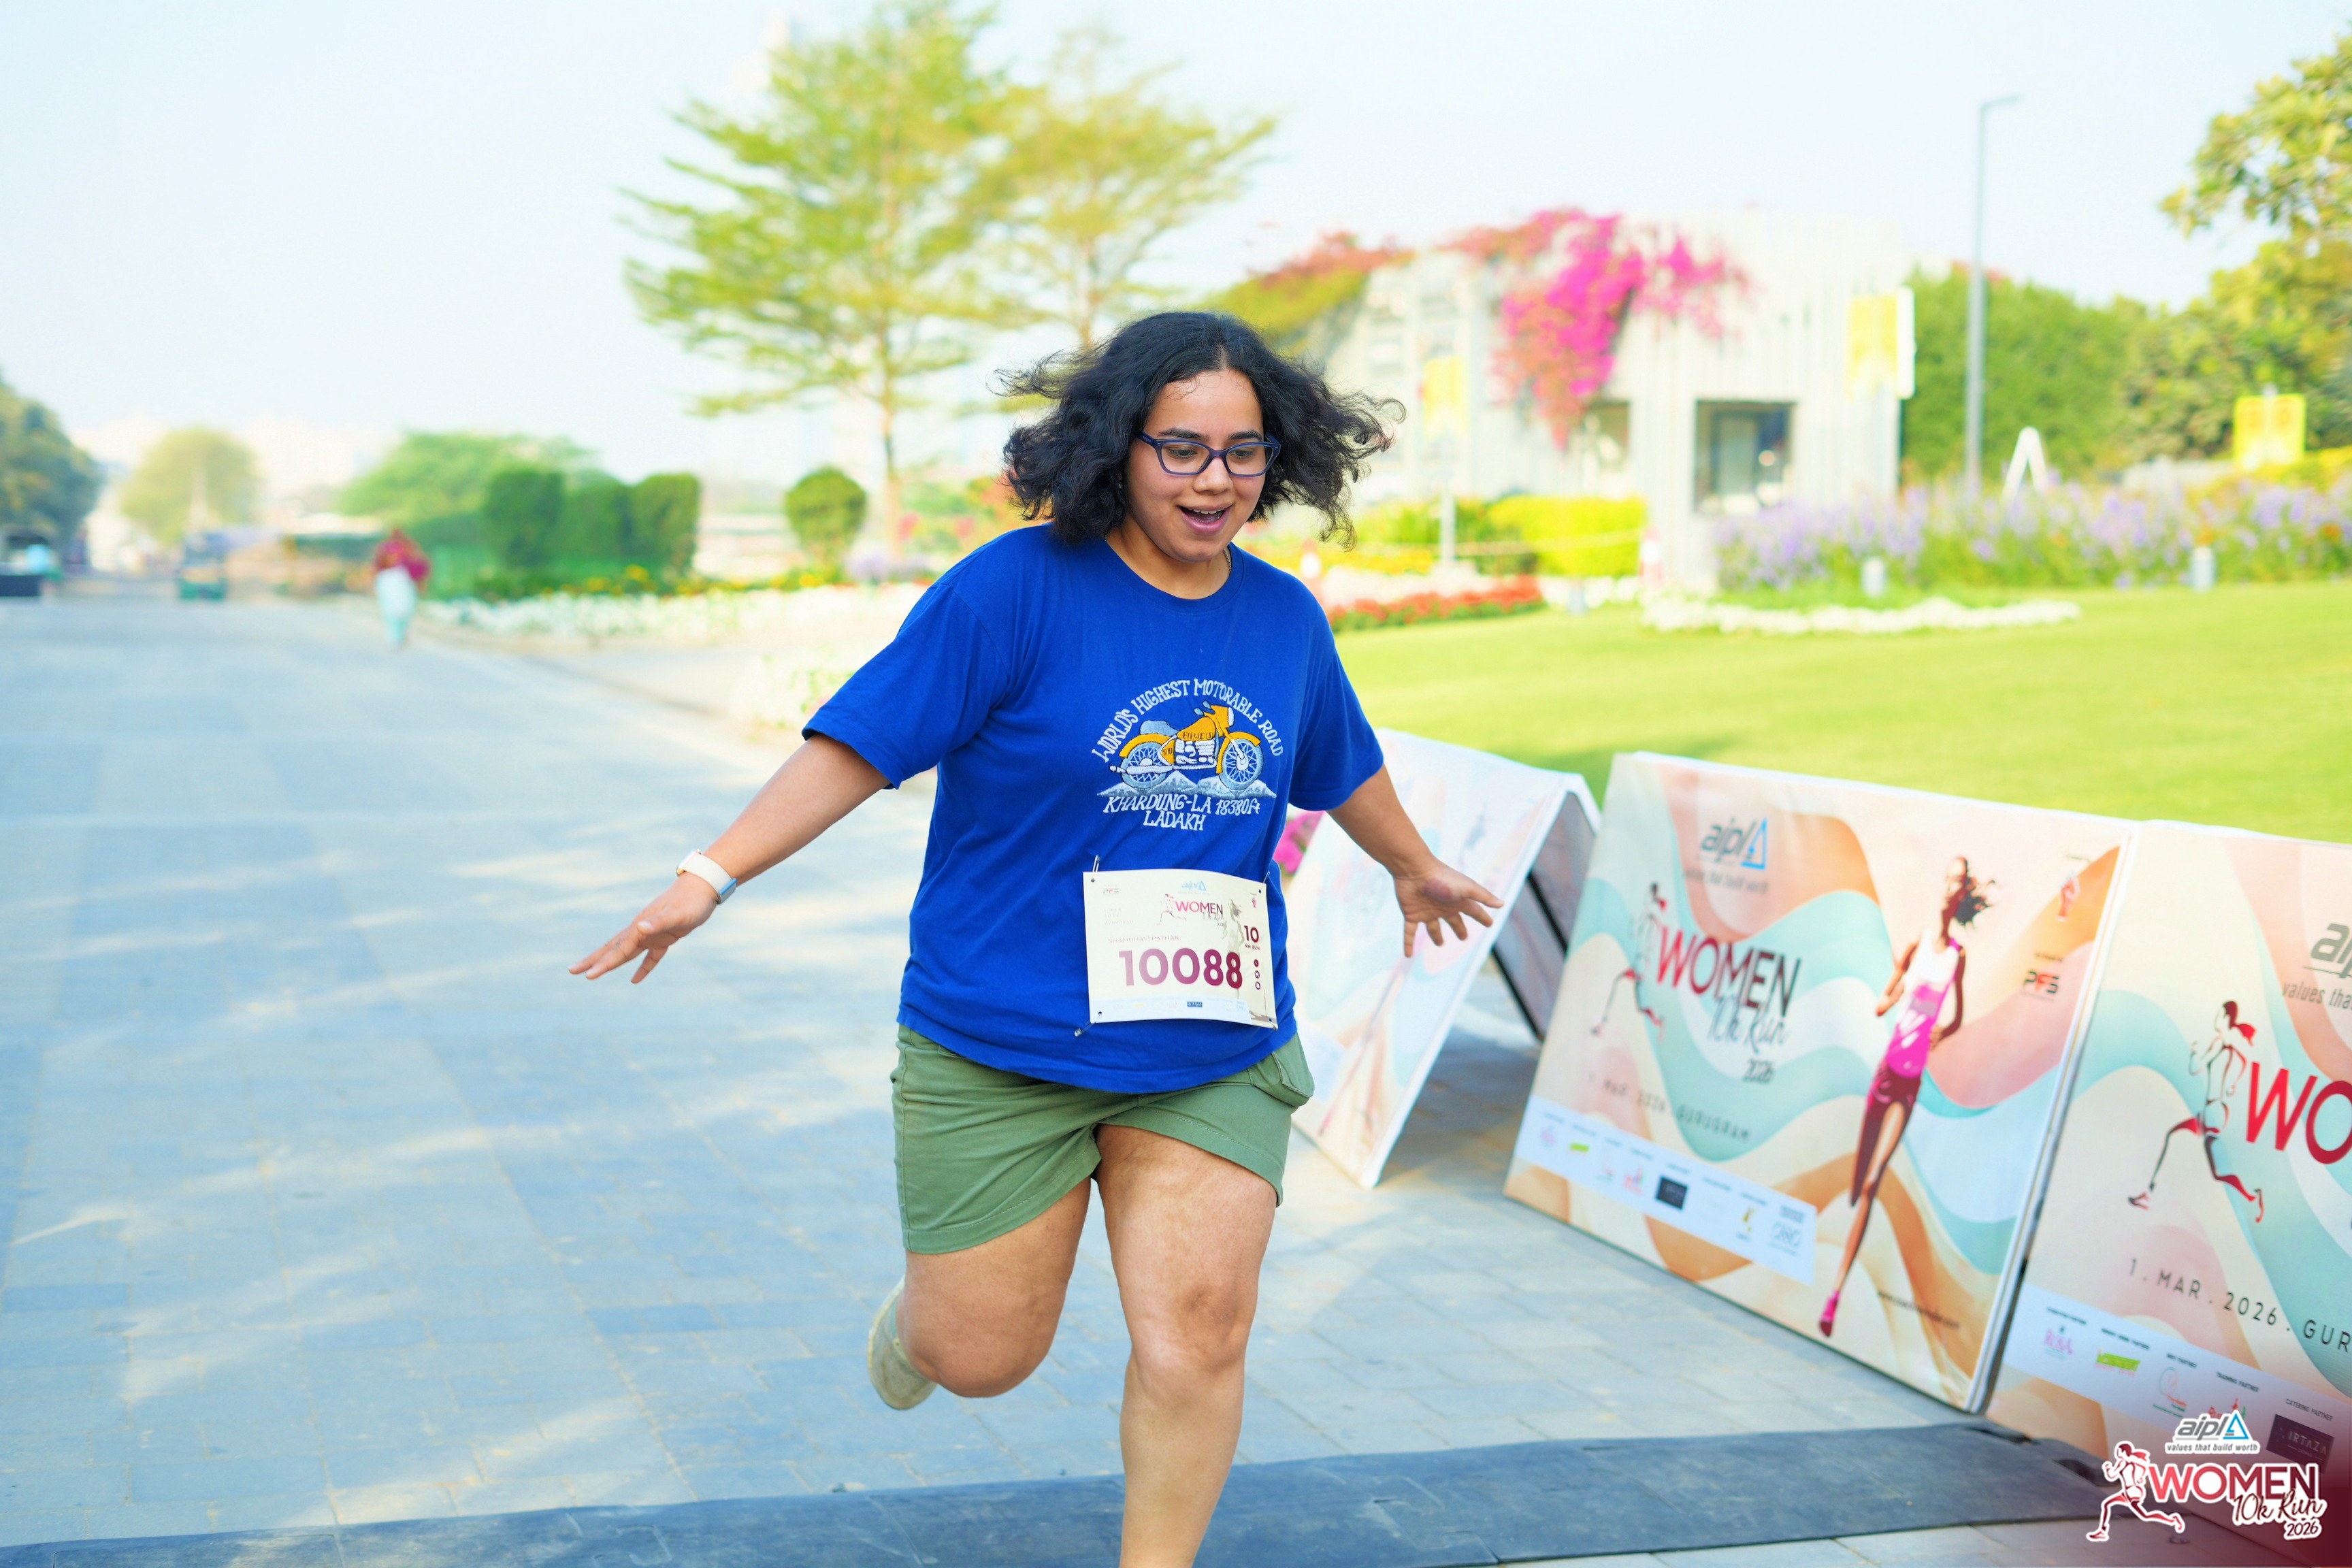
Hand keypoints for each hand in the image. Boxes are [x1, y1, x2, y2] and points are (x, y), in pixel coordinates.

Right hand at [571, 875, 718, 983]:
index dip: (603, 963)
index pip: (618, 949)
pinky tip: (634, 980)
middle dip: (594, 961)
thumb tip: (639, 926)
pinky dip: (642, 968)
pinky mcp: (665, 937)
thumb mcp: (678, 913)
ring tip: (592, 974)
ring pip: (626, 952)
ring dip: (610, 963)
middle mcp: (641, 930)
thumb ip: (659, 921)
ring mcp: (651, 934)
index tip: (587, 975)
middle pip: (613, 949)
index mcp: (640, 926)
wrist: (704, 888)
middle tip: (572, 971)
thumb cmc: (691, 901)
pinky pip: (650, 957)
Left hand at [1393, 861, 1502, 955]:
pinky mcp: (1411, 914)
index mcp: (1457, 901)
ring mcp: (1426, 911)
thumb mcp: (1467, 888)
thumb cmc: (1443, 878)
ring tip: (1439, 944)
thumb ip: (1483, 897)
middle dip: (1459, 929)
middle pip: (1454, 920)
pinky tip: (1408, 955)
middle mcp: (1443, 907)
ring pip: (1432, 928)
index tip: (1490, 923)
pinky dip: (1408, 944)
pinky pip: (1410, 932)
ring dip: (1436, 936)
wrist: (1415, 871)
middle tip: (1463, 938)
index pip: (1474, 911)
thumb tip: (1502, 904)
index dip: (1482, 918)